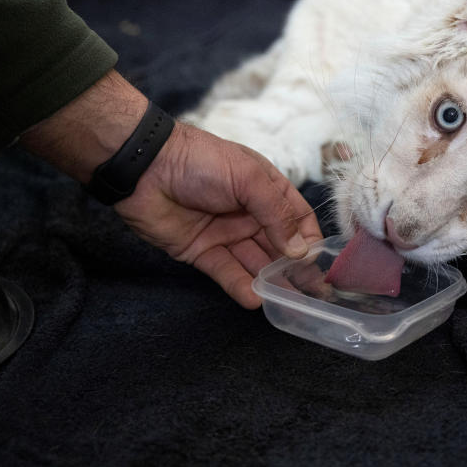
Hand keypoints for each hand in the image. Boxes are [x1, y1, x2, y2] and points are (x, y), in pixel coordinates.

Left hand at [21, 70, 322, 307]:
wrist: (145, 166)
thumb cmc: (203, 162)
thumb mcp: (249, 179)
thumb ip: (277, 214)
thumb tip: (301, 250)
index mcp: (266, 190)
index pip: (298, 219)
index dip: (309, 240)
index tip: (321, 264)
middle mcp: (250, 214)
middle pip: (280, 247)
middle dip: (296, 269)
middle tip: (315, 295)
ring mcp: (226, 234)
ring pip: (255, 263)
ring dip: (272, 282)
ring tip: (291, 305)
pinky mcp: (201, 251)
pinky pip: (226, 272)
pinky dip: (240, 286)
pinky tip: (256, 300)